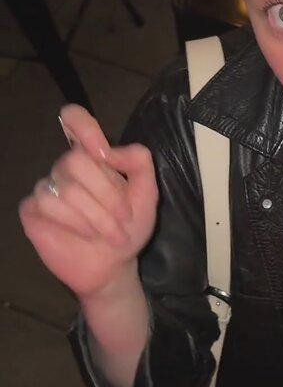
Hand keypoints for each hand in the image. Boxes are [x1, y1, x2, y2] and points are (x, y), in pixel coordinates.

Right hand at [18, 104, 158, 299]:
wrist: (113, 266)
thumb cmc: (127, 230)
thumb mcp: (146, 196)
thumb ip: (139, 164)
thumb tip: (112, 149)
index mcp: (93, 158)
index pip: (75, 120)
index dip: (82, 124)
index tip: (102, 150)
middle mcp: (67, 168)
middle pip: (76, 160)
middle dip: (106, 194)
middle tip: (123, 219)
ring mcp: (47, 187)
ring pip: (65, 187)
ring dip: (96, 216)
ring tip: (110, 235)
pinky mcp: (32, 209)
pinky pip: (47, 203)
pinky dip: (74, 222)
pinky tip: (85, 235)